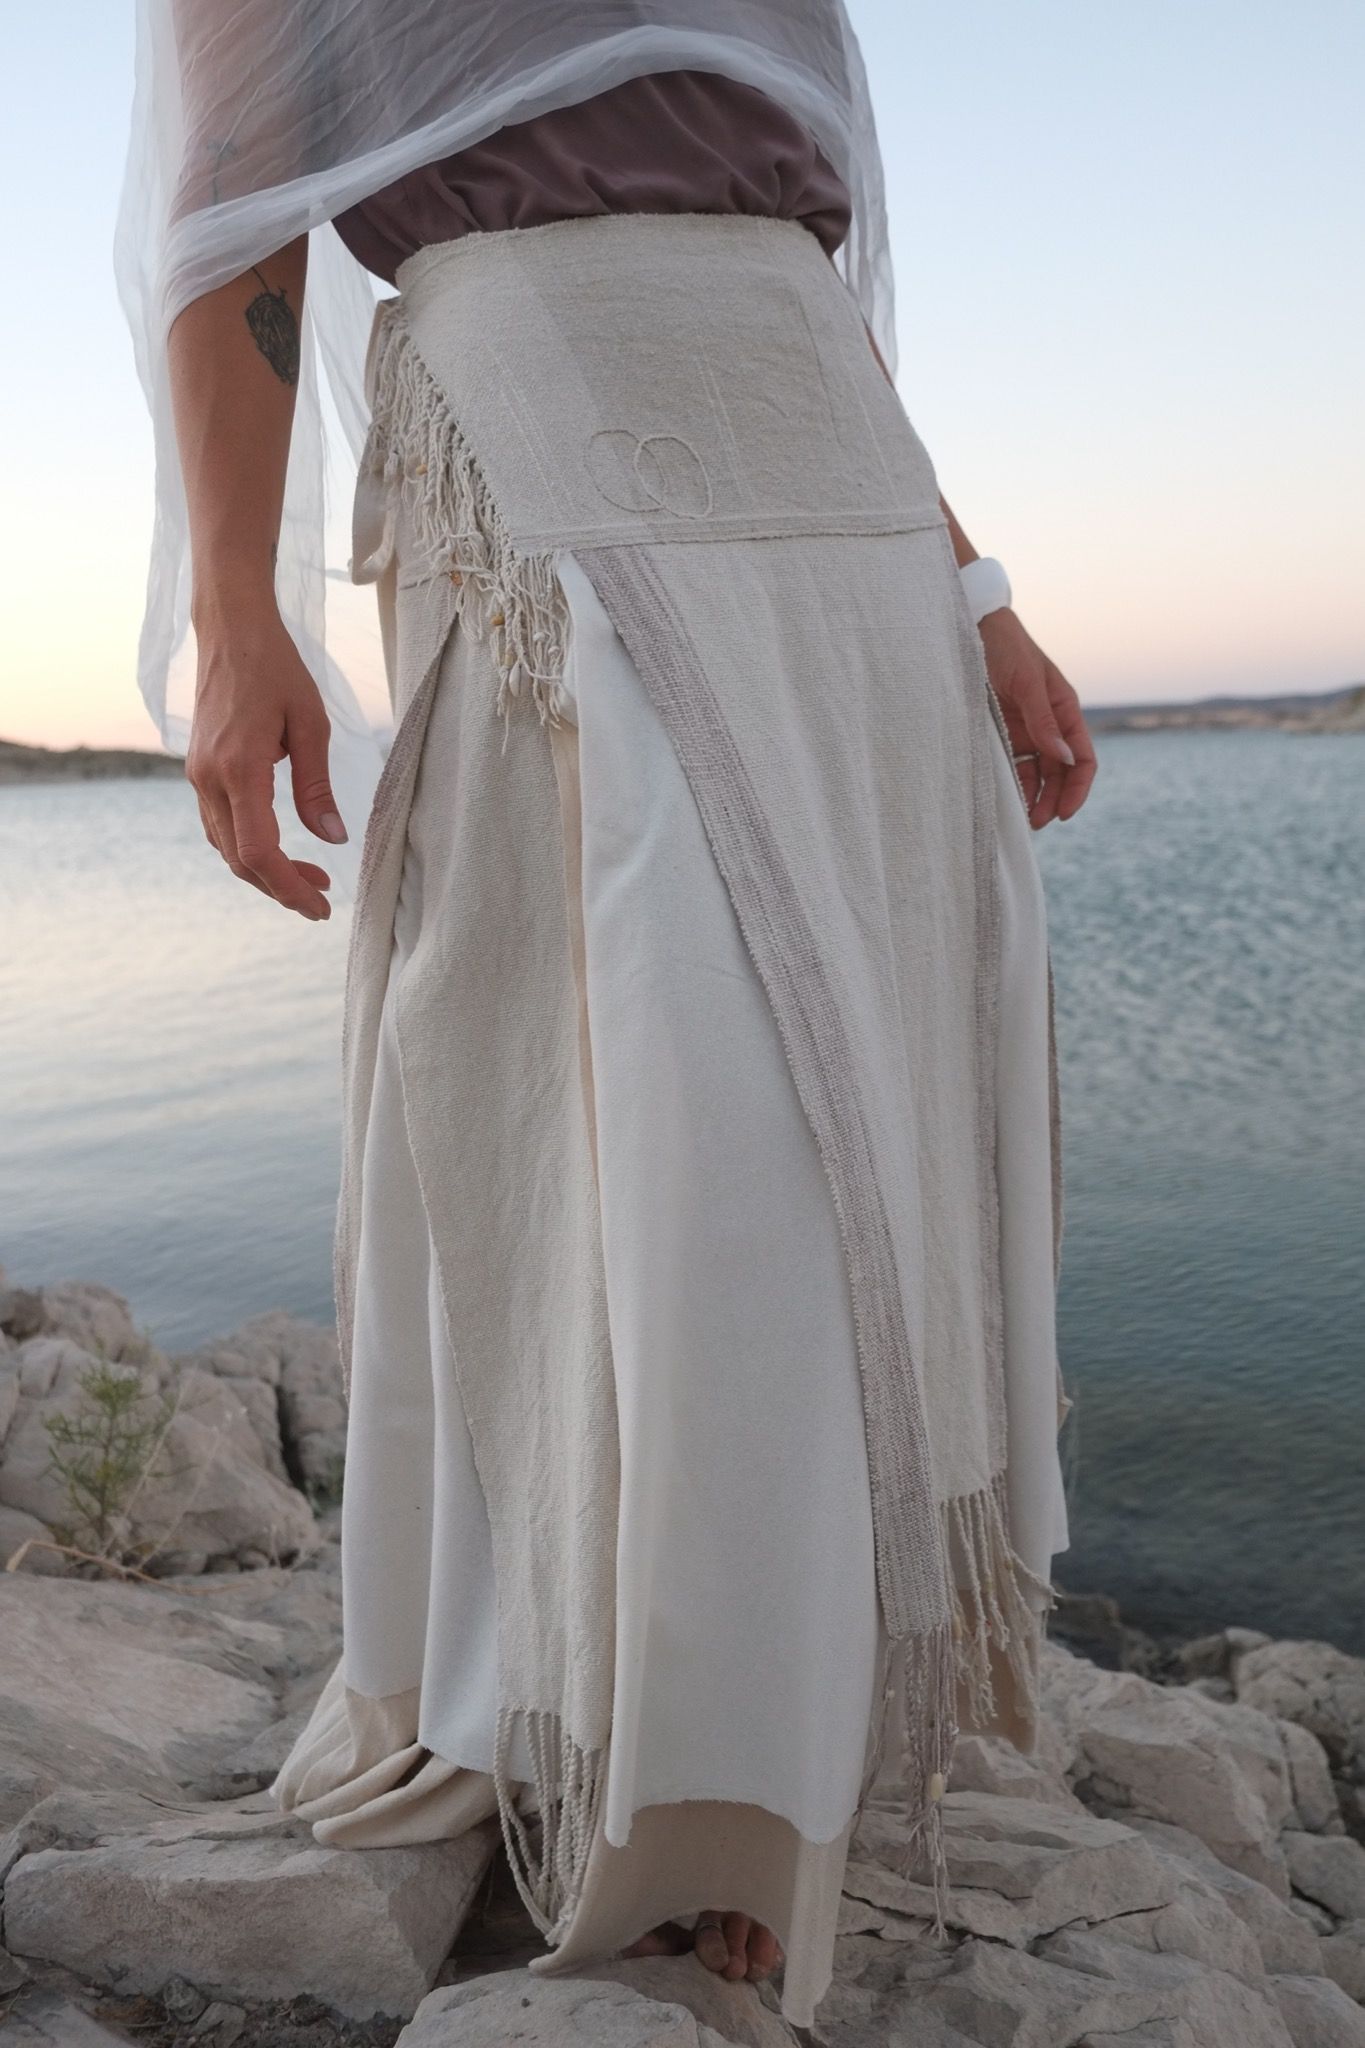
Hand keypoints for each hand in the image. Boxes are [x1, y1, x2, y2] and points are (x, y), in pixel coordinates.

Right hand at [186, 597, 345, 917]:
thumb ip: (318, 786)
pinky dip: (247, 847)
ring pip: (226, 846)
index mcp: (238, 768)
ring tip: (309, 878)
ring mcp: (198, 775)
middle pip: (239, 860)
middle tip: (322, 900)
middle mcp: (209, 778)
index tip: (321, 906)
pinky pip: (220, 825)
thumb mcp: (311, 724)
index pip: (258, 852)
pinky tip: (279, 848)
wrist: (231, 629)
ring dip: (265, 871)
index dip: (289, 887)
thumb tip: (334, 838)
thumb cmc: (276, 668)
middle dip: (280, 888)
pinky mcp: (199, 769)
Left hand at [977, 607, 1095, 827]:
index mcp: (1065, 710)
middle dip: (1054, 799)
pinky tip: (1008, 800)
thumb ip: (1044, 721)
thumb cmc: (1007, 647)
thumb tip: (1064, 758)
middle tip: (1038, 823)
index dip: (1078, 788)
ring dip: (1034, 797)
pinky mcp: (1004, 733)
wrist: (974, 629)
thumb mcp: (1027, 682)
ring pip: (1037, 774)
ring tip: (1023, 819)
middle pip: (1061, 773)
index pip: (1083, 758)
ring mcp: (1026, 731)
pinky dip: (1014, 784)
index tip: (1064, 812)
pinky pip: (1013, 765)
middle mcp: (1049, 725)